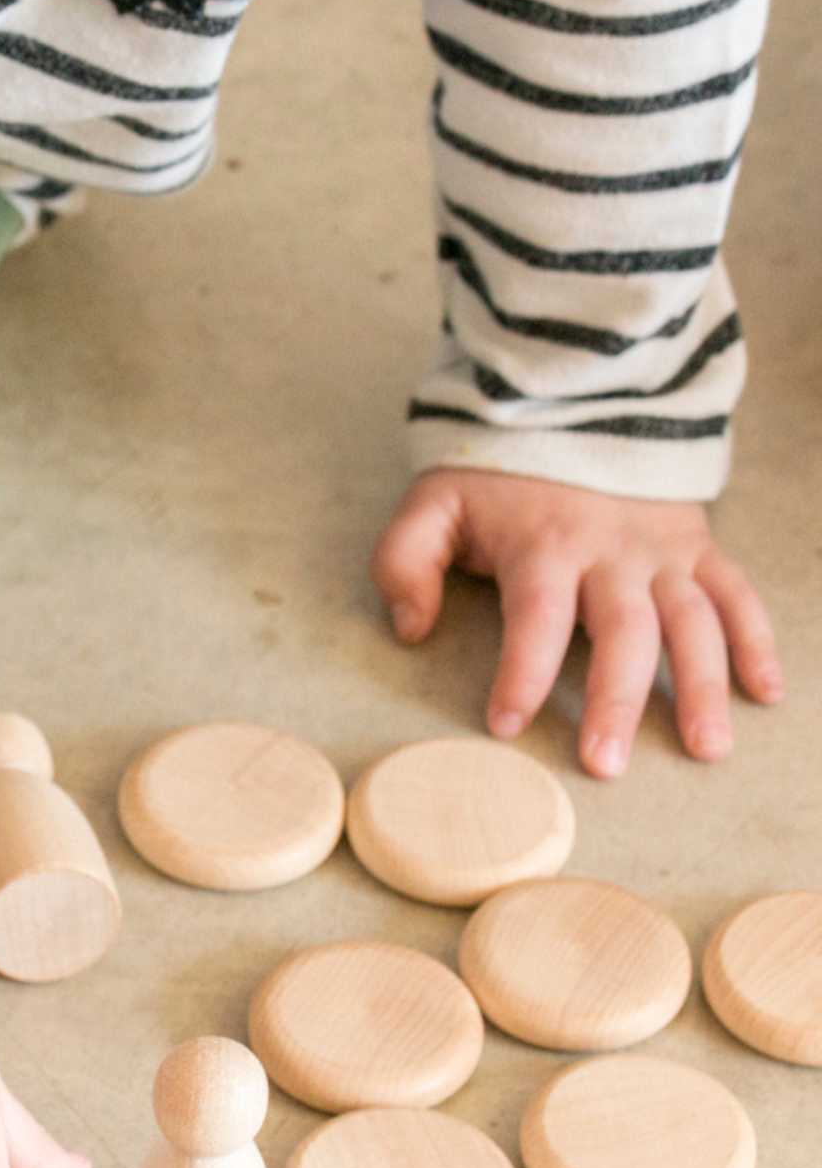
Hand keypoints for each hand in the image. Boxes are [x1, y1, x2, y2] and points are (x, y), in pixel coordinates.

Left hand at [372, 468, 782, 776]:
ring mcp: (662, 551)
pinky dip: (757, 642)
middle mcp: (612, 551)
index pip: (536, 616)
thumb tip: (412, 629)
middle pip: (623, 631)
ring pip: (693, 621)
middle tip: (605, 764)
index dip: (522, 671)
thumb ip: (405, 562)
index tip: (508, 724)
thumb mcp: (432, 504)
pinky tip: (763, 694)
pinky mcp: (697, 548)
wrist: (571, 404)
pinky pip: (736, 595)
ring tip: (706, 750)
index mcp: (545, 544)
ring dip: (702, 686)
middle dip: (616, 700)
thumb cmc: (494, 474)